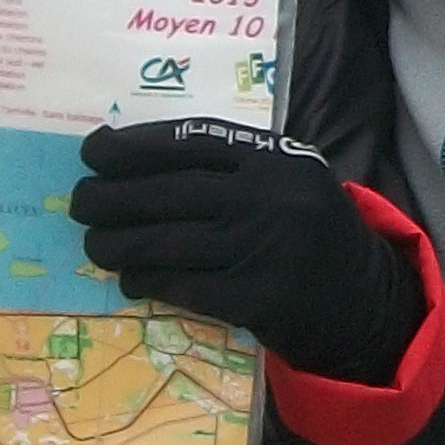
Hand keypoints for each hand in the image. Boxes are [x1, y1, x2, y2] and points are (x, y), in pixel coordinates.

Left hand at [71, 119, 419, 383]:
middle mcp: (273, 198)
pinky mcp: (258, 300)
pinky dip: (149, 280)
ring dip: (118, 243)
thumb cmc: (310, 235)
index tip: (93, 151)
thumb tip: (135, 163)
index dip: (135, 146)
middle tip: (80, 202)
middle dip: (113, 197)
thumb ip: (233, 167)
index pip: (192, 141)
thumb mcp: (288, 183)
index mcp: (278, 159)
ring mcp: (266, 249)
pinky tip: (130, 278)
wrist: (365, 303)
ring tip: (93, 243)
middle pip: (171, 191)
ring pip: (169, 241)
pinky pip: (185, 286)